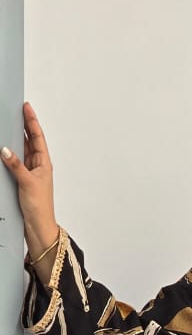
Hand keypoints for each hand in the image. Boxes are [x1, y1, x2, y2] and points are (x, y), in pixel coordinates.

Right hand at [1, 102, 58, 257]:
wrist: (38, 227)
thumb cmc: (40, 207)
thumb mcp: (27, 182)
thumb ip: (16, 165)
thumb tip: (6, 150)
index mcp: (44, 163)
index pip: (37, 137)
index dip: (32, 121)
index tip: (27, 107)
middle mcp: (38, 166)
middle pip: (30, 141)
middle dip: (24, 126)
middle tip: (17, 111)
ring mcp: (30, 173)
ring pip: (22, 151)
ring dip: (17, 139)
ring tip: (11, 124)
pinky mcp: (22, 181)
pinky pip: (15, 162)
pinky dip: (10, 154)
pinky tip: (5, 149)